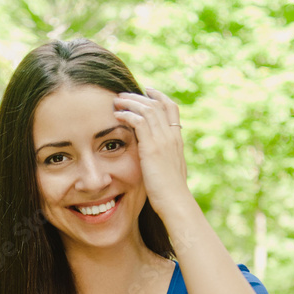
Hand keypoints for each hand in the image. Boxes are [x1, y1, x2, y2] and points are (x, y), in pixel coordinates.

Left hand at [112, 86, 189, 217]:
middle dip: (139, 96)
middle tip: (124, 95)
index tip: (147, 91)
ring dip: (130, 103)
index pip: (171, 108)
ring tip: (116, 102)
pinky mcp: (152, 148)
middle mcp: (172, 136)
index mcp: (177, 140)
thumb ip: (164, 159)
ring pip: (147, 109)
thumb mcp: (170, 171)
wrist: (175, 202)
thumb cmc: (170, 193)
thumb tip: (157, 160)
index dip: (159, 96)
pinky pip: (139, 122)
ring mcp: (163, 141)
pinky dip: (127, 115)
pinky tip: (116, 116)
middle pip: (157, 104)